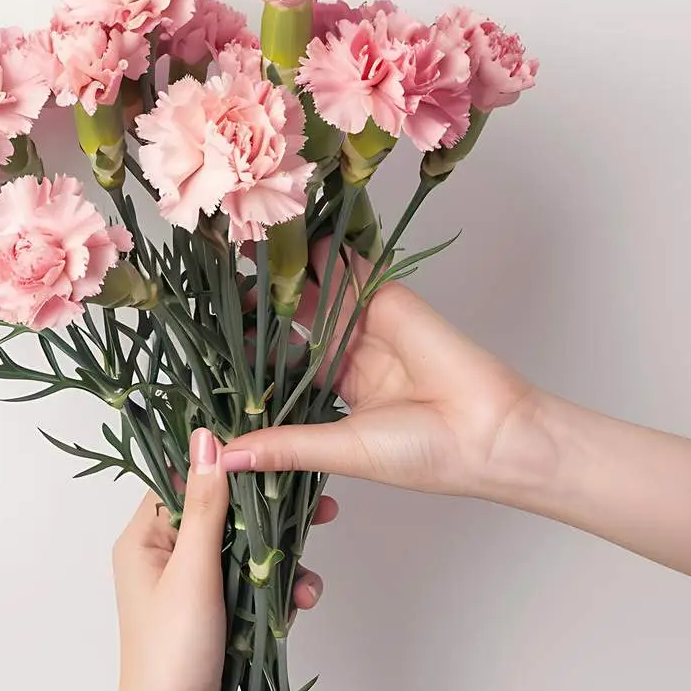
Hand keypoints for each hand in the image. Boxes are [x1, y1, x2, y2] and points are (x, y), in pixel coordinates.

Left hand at [98, 429, 338, 690]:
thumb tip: (207, 438)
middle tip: (320, 510)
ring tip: (309, 580)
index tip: (276, 454)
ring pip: (245, 552)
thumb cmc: (170, 656)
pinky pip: (252, 587)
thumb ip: (206, 506)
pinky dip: (278, 591)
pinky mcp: (214, 615)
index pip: (186, 480)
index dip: (230, 465)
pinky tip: (301, 603)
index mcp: (145, 538)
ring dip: (281, 561)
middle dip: (270, 516)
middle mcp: (165, 557)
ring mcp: (191, 587)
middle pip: (224, 514)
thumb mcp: (192, 572)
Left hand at [224, 244, 549, 501]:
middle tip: (210, 284)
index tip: (202, 341)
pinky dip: (319, 248)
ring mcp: (364, 323)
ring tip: (235, 249)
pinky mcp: (386, 297)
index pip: (275, 364)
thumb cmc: (421, 454)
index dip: (243, 351)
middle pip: (287, 320)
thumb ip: (281, 446)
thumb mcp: (337, 449)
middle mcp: (343, 353)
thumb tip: (222, 458)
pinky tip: (283, 232)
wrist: (488, 434)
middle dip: (252, 304)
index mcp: (329, 392)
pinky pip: (349, 266)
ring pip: (311, 289)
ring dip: (277, 270)